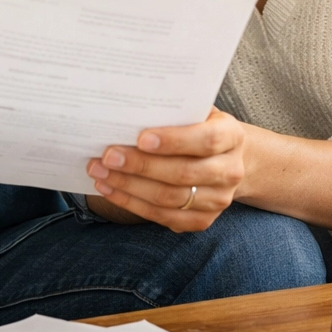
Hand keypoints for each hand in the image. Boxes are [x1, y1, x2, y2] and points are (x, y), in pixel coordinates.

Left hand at [86, 109, 245, 232]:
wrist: (224, 159)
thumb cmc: (199, 128)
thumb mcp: (196, 112)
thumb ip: (174, 112)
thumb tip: (132, 111)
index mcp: (232, 137)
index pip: (206, 140)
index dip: (174, 141)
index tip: (141, 138)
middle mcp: (230, 171)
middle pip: (182, 173)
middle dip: (140, 165)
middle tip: (107, 156)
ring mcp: (218, 200)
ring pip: (169, 198)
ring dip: (129, 186)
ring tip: (100, 172)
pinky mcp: (202, 221)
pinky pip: (163, 217)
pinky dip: (132, 203)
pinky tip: (110, 190)